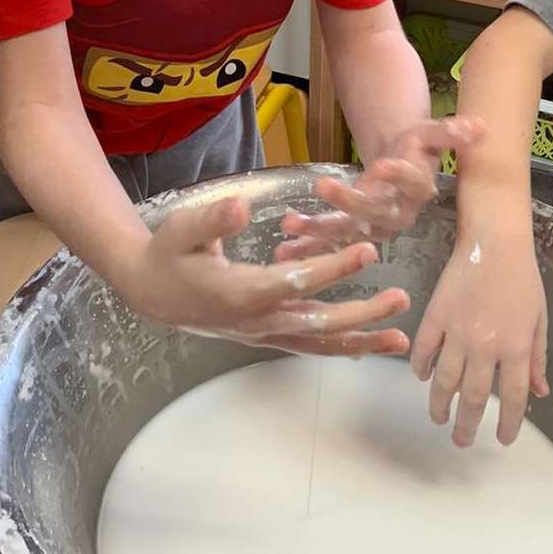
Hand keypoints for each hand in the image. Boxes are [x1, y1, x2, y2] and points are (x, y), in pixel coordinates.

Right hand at [118, 195, 409, 357]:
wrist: (151, 291)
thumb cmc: (168, 254)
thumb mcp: (182, 228)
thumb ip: (213, 219)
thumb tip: (243, 206)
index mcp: (240, 292)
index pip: (296, 281)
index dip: (334, 267)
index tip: (369, 249)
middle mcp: (258, 321)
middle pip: (319, 322)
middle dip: (363, 313)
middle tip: (401, 298)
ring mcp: (264, 333)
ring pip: (319, 343)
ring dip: (362, 341)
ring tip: (401, 339)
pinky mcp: (267, 335)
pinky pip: (310, 345)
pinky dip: (341, 347)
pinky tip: (369, 346)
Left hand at [277, 117, 485, 257]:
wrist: (402, 162)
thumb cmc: (415, 146)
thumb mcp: (430, 131)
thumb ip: (449, 131)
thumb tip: (480, 126)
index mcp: (418, 189)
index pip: (412, 182)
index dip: (399, 175)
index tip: (383, 164)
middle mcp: (397, 214)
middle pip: (375, 211)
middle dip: (349, 202)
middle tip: (323, 185)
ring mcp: (372, 227)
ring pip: (347, 231)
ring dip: (319, 230)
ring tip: (290, 224)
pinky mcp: (351, 232)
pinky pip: (328, 241)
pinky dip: (305, 244)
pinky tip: (281, 247)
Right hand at [410, 228, 547, 446]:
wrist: (493, 242)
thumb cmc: (522, 278)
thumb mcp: (539, 319)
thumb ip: (538, 358)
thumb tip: (540, 392)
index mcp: (516, 348)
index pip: (512, 397)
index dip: (508, 423)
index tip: (502, 440)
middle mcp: (485, 346)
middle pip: (473, 397)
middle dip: (467, 425)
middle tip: (462, 441)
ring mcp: (457, 332)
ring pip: (444, 380)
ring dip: (439, 404)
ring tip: (439, 418)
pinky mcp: (435, 316)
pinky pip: (423, 350)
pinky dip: (420, 367)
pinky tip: (423, 377)